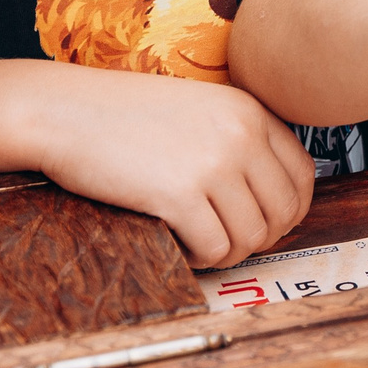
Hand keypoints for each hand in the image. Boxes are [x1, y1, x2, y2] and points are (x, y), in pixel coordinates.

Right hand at [17, 65, 315, 267]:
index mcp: (249, 111)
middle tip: (228, 239)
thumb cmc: (124, 115)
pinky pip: (214, 250)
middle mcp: (241, 135)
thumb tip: (272, 197)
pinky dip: (199, 258)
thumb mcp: (199, 109)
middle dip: (260, 237)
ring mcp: (213, 164)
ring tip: (198, 241)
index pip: (302, 174)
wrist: (64, 111)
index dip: (289, 210)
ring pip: (251, 237)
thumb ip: (238, 139)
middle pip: (284, 212)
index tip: (265, 222)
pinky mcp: (179, 195)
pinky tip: (178, 242)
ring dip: (228, 251)